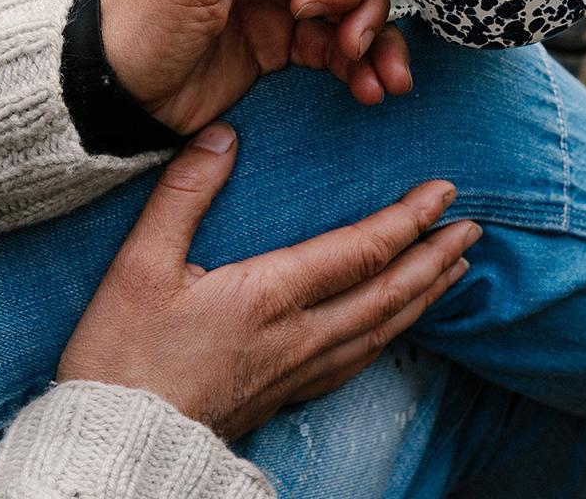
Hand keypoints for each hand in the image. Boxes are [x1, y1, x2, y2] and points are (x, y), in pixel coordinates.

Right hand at [57, 123, 478, 440]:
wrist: (112, 449)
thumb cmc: (122, 356)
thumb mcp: (140, 266)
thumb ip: (185, 194)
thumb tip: (224, 135)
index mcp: (270, 296)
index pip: (361, 251)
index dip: (408, 219)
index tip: (444, 192)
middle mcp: (300, 335)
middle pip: (388, 291)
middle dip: (436, 256)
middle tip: (473, 229)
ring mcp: (299, 370)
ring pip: (383, 328)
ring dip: (425, 294)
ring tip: (456, 269)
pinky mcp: (289, 394)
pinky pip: (361, 359)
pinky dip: (394, 332)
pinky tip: (400, 324)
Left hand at [101, 0, 408, 133]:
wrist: (110, 98)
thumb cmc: (138, 23)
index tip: (324, 4)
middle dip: (364, 6)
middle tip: (349, 44)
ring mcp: (282, 1)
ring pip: (355, 9)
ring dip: (377, 41)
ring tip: (383, 80)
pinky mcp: (284, 44)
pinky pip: (341, 48)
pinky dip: (363, 67)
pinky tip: (371, 88)